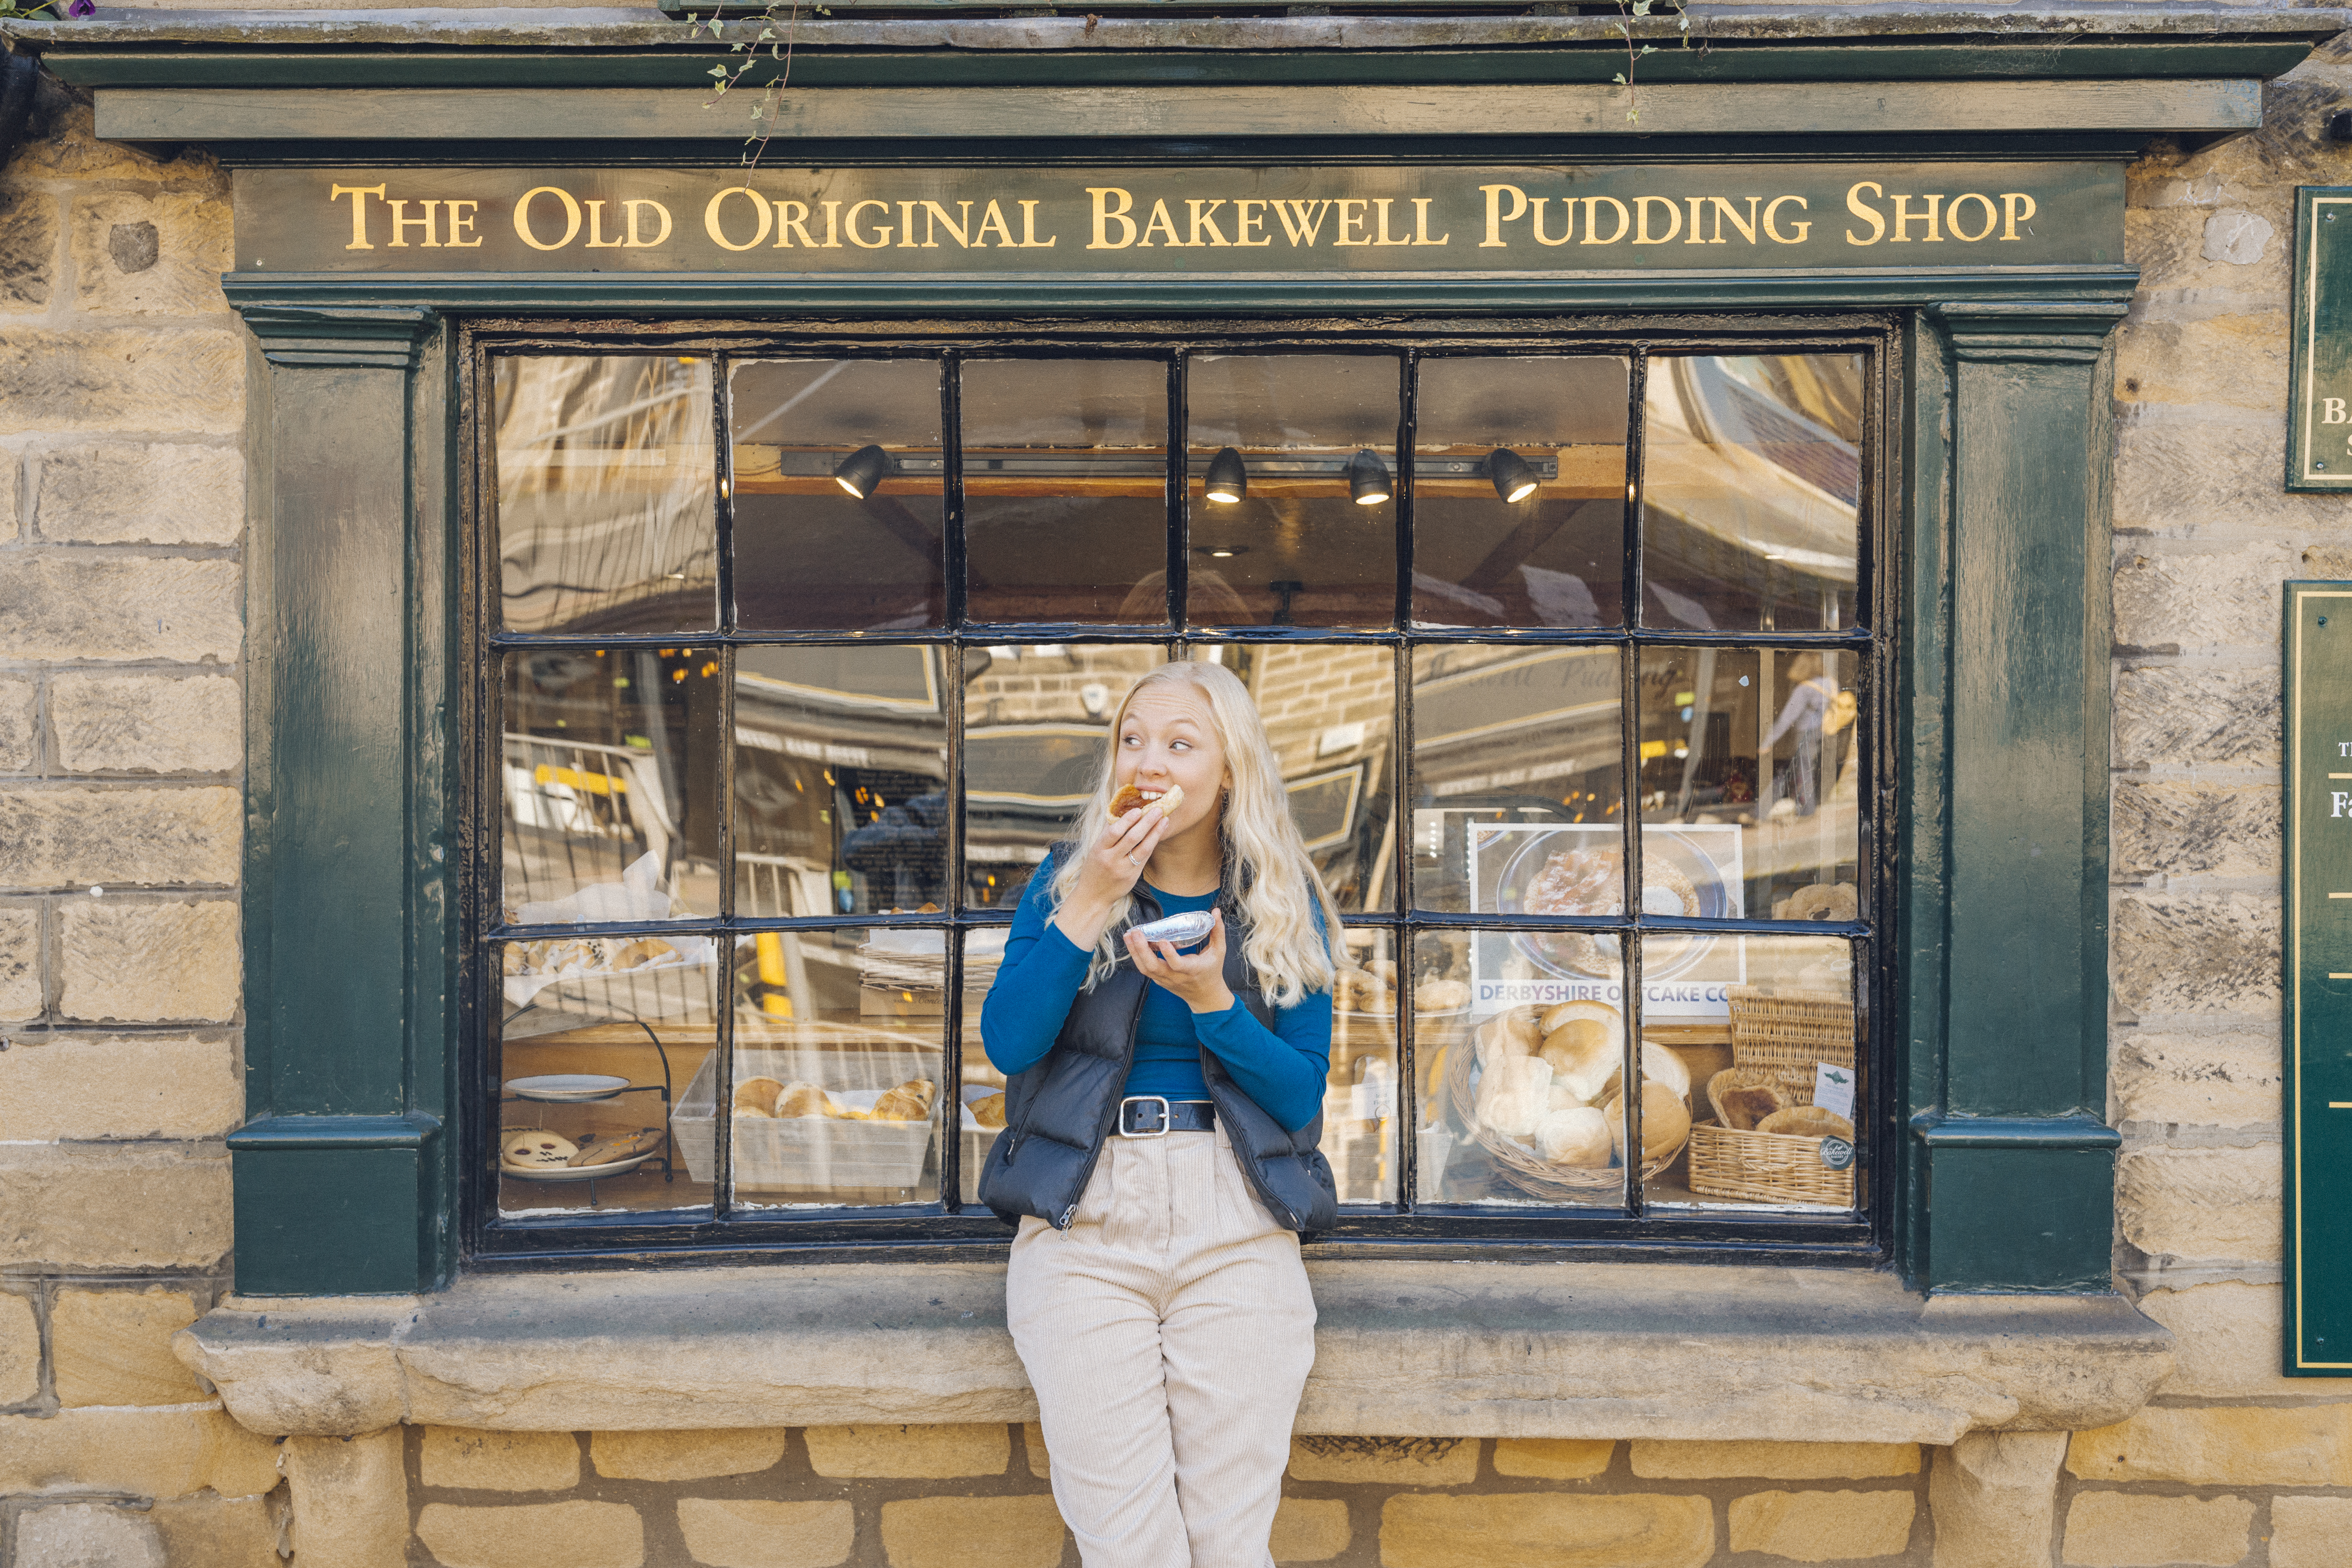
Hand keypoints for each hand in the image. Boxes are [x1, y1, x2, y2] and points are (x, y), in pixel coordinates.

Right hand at [1052, 807, 1168, 950]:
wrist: (1093, 896)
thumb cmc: (1094, 869)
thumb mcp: (1095, 851)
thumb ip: (1107, 834)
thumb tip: (1120, 813)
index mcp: (1099, 850)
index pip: (1114, 832)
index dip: (1127, 820)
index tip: (1138, 810)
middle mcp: (1111, 860)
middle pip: (1132, 838)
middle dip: (1147, 822)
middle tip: (1158, 810)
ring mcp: (1123, 870)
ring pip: (1143, 848)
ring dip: (1155, 832)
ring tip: (1164, 820)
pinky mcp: (1132, 877)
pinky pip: (1144, 858)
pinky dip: (1152, 844)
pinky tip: (1158, 834)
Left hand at [1126, 916, 1234, 1014]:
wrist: (1205, 996)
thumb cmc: (1212, 971)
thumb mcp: (1219, 952)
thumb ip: (1217, 931)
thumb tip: (1216, 911)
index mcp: (1192, 970)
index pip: (1177, 964)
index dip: (1169, 954)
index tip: (1162, 940)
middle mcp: (1176, 977)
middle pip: (1154, 967)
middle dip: (1142, 950)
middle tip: (1136, 932)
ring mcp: (1165, 980)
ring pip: (1145, 969)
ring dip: (1134, 952)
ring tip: (1128, 935)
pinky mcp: (1159, 980)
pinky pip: (1145, 969)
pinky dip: (1137, 957)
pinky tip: (1132, 943)